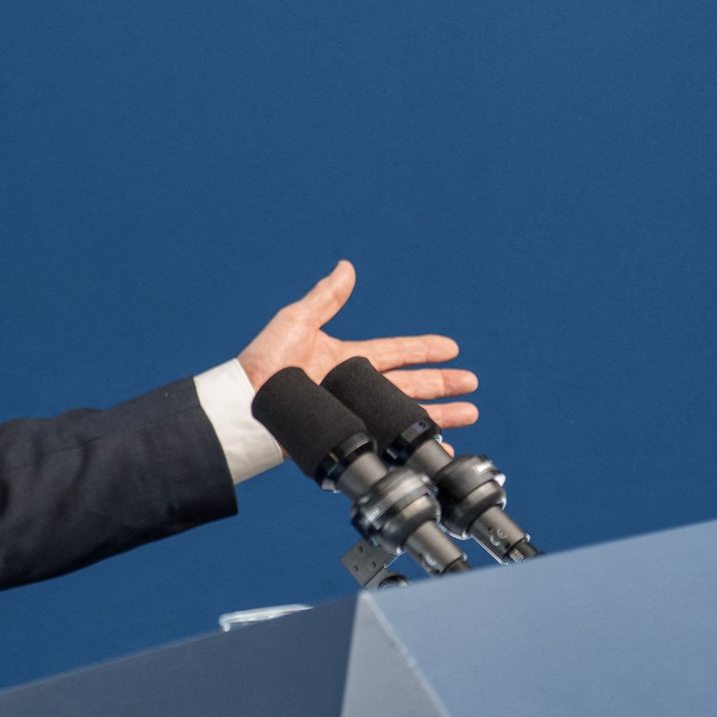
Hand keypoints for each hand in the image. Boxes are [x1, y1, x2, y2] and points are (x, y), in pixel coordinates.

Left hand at [240, 261, 477, 428]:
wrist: (244, 406)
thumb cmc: (262, 364)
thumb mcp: (295, 323)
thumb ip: (325, 299)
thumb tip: (345, 267)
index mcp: (344, 360)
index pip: (394, 353)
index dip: (423, 350)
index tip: (452, 349)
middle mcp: (351, 388)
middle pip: (408, 385)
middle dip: (442, 385)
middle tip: (472, 385)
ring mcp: (350, 413)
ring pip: (403, 415)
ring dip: (437, 415)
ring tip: (469, 415)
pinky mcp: (346, 436)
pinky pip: (385, 443)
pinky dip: (411, 447)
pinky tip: (435, 449)